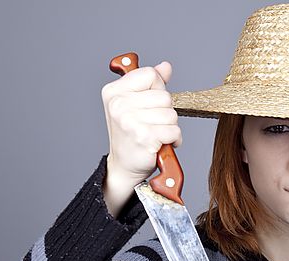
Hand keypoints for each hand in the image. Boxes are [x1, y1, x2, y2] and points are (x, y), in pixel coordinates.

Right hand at [100, 61, 181, 216]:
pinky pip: (174, 130)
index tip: (149, 104)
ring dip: (170, 127)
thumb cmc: (131, 134)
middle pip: (164, 96)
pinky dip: (173, 139)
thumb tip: (165, 66)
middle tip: (152, 124)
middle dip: (165, 111)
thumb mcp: (135, 104)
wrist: (124, 166)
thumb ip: (150, 83)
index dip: (157, 89)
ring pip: (171, 114)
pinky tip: (160, 144)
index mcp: (114, 91)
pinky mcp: (144, 137)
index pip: (150, 75)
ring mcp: (130, 121)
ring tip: (156, 135)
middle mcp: (118, 104)